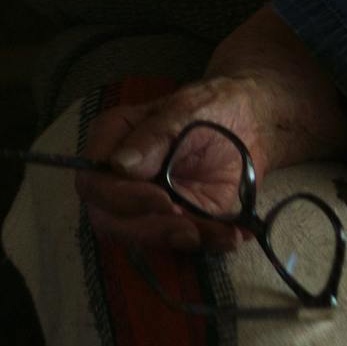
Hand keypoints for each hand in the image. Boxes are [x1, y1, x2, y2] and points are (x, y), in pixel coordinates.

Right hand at [76, 76, 267, 254]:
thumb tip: (118, 165)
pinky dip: (208, 242)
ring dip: (181, 241)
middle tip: (189, 229)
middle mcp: (119, 179)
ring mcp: (144, 203)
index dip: (121, 200)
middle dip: (149, 231)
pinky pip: (182, 241)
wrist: (252, 120)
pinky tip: (233, 235)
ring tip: (222, 233)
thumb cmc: (212, 105)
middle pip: (111, 221)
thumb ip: (154, 136)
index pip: (93, 184)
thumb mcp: (187, 110)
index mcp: (112, 142)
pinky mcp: (174, 219)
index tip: (162, 200)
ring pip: (144, 238)